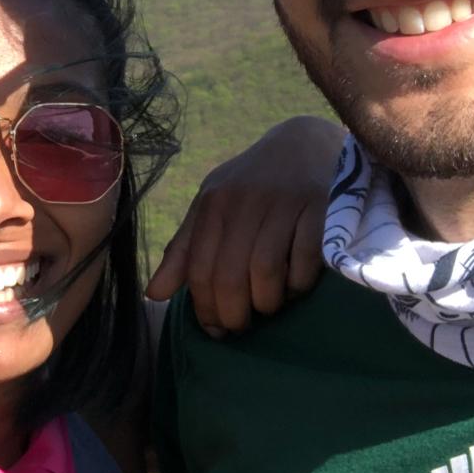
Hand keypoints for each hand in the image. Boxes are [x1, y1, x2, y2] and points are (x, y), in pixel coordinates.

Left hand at [146, 116, 341, 334]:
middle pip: (229, 275)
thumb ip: (185, 249)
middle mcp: (244, 202)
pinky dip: (298, 285)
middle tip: (240, 328)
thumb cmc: (253, 183)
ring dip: (265, 302)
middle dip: (233, 314)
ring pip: (265, 272)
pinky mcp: (320, 210)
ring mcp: (283, 205)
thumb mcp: (213, 206)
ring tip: (267, 308)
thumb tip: (154, 294)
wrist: (306, 142)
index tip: (214, 330)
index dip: (204, 307)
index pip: (199, 268)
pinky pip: (304, 262)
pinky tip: (294, 288)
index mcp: (213, 203)